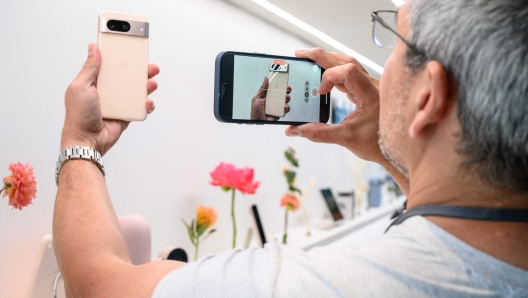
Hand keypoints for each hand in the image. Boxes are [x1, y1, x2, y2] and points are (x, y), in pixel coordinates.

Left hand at [61, 43, 159, 155]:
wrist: (87, 140)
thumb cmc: (78, 115)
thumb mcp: (81, 86)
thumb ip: (90, 68)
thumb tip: (93, 49)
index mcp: (96, 81)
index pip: (111, 65)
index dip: (121, 57)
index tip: (131, 49)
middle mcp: (108, 91)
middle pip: (128, 76)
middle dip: (140, 70)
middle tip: (149, 66)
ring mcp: (118, 103)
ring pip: (136, 91)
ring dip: (146, 85)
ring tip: (151, 82)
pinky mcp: (126, 114)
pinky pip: (140, 107)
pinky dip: (146, 104)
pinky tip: (146, 102)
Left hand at [250, 76, 291, 120]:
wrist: (257, 123)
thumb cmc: (255, 112)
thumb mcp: (256, 98)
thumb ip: (262, 89)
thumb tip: (266, 79)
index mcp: (267, 96)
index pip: (274, 88)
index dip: (279, 84)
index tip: (283, 81)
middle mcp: (273, 100)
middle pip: (281, 93)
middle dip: (286, 90)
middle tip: (287, 89)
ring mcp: (277, 107)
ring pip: (285, 100)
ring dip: (287, 98)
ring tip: (286, 98)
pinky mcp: (279, 113)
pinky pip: (285, 109)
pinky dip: (286, 108)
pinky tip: (284, 107)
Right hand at [285, 48, 382, 162]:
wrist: (397, 150)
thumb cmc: (379, 144)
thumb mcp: (346, 139)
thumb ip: (319, 133)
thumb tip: (296, 130)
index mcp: (370, 94)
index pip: (347, 71)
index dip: (329, 77)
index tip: (320, 92)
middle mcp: (372, 86)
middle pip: (345, 61)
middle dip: (322, 56)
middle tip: (301, 54)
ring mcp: (371, 87)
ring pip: (348, 65)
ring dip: (329, 61)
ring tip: (311, 61)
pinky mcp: (367, 91)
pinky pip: (351, 75)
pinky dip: (336, 73)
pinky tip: (326, 78)